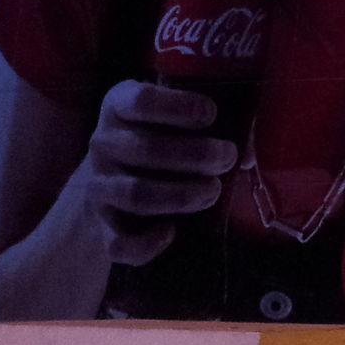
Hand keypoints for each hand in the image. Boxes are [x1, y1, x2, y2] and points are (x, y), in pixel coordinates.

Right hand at [74, 81, 236, 264]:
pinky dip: (146, 243)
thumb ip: (215, 129)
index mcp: (119, 108)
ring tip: (212, 191)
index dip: (177, 106)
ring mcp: (97, 186)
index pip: (140, 101)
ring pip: (136, 194)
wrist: (110, 188)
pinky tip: (170, 233)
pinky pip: (118, 242)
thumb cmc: (160, 144)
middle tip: (227, 158)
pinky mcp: (101, 226)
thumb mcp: (177, 125)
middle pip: (146, 150)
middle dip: (196, 155)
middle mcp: (102, 144)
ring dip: (181, 195)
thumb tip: (248, 154)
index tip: (210, 115)